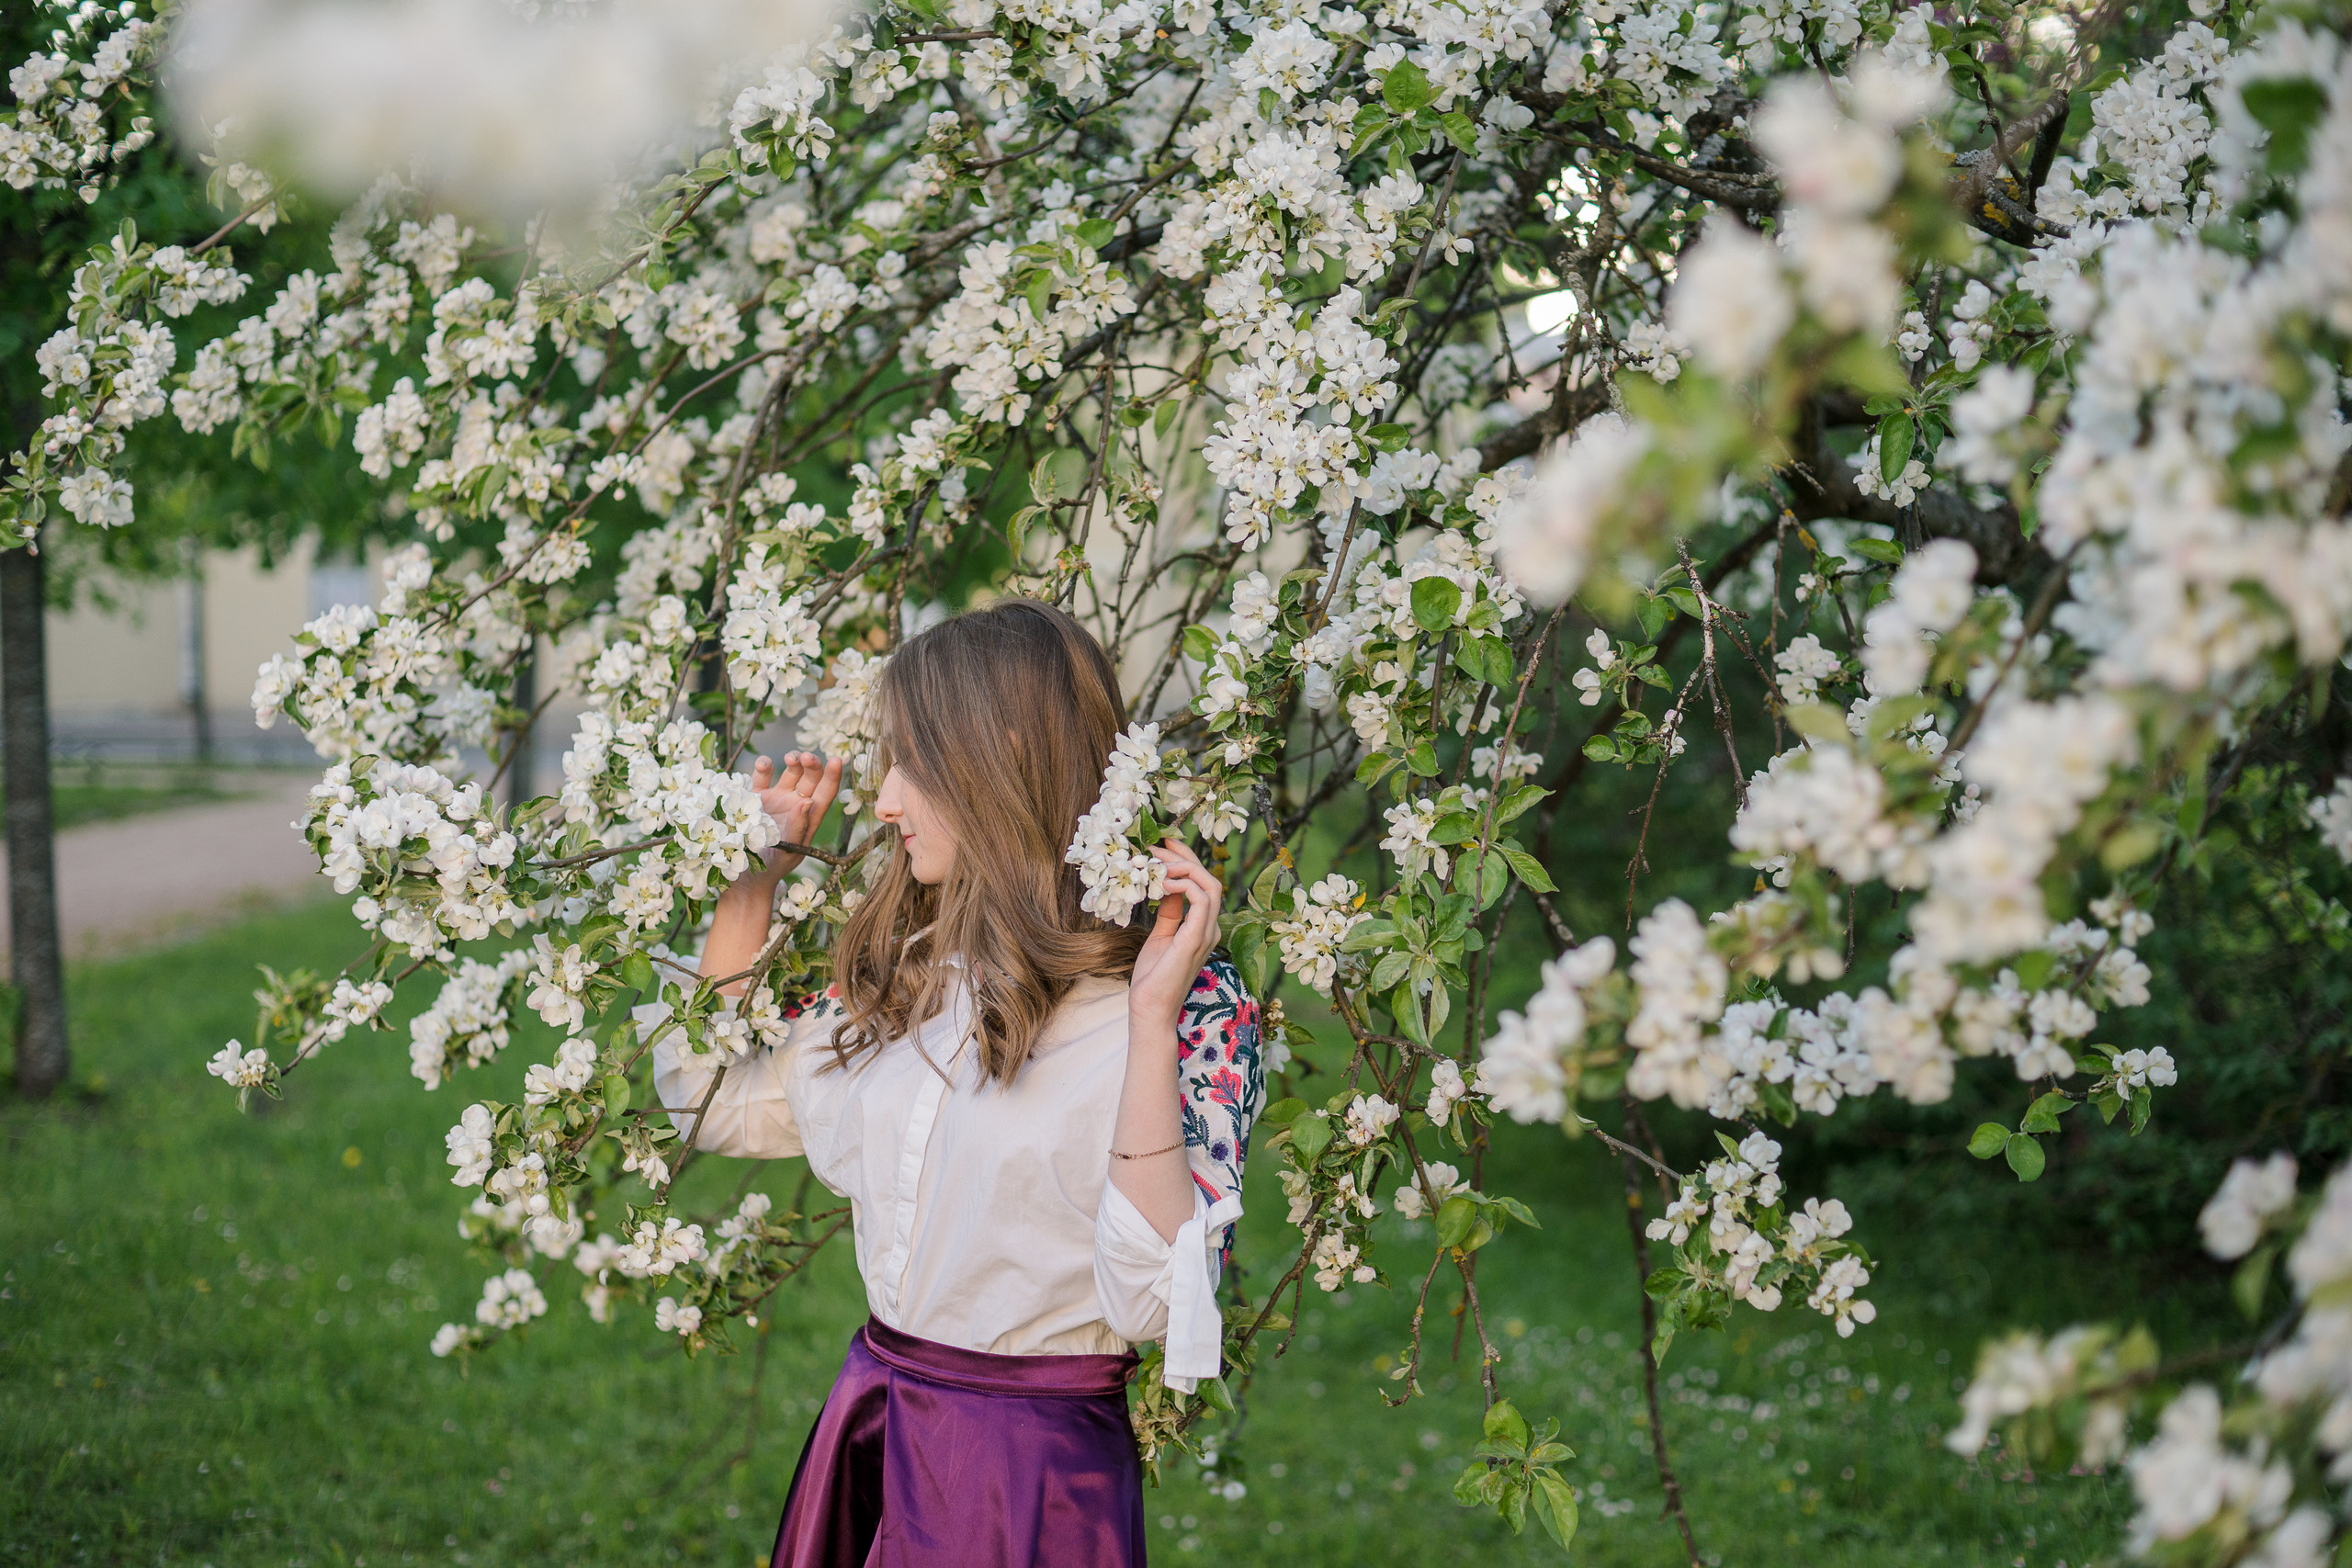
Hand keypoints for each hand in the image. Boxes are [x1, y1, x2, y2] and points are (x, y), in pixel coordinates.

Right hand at [743, 752, 841, 886]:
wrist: (745, 876)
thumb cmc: (772, 868)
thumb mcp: (788, 851)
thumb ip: (798, 827)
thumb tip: (809, 801)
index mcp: (809, 818)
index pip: (826, 793)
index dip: (833, 776)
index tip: (836, 760)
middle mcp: (796, 804)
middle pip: (810, 777)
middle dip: (812, 764)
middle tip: (807, 758)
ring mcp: (777, 799)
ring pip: (790, 771)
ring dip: (794, 760)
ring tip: (791, 758)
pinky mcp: (755, 798)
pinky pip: (762, 776)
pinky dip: (764, 766)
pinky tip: (764, 765)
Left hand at [1130, 838, 1222, 1031]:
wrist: (1150, 1009)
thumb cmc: (1153, 977)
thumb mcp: (1160, 936)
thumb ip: (1169, 911)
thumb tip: (1167, 885)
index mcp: (1203, 927)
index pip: (1203, 883)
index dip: (1185, 860)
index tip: (1162, 844)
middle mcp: (1210, 928)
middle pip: (1209, 878)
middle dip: (1184, 856)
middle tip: (1157, 844)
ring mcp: (1207, 933)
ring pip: (1209, 884)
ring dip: (1182, 867)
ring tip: (1156, 861)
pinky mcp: (1197, 939)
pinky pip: (1200, 900)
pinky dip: (1183, 885)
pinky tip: (1162, 883)